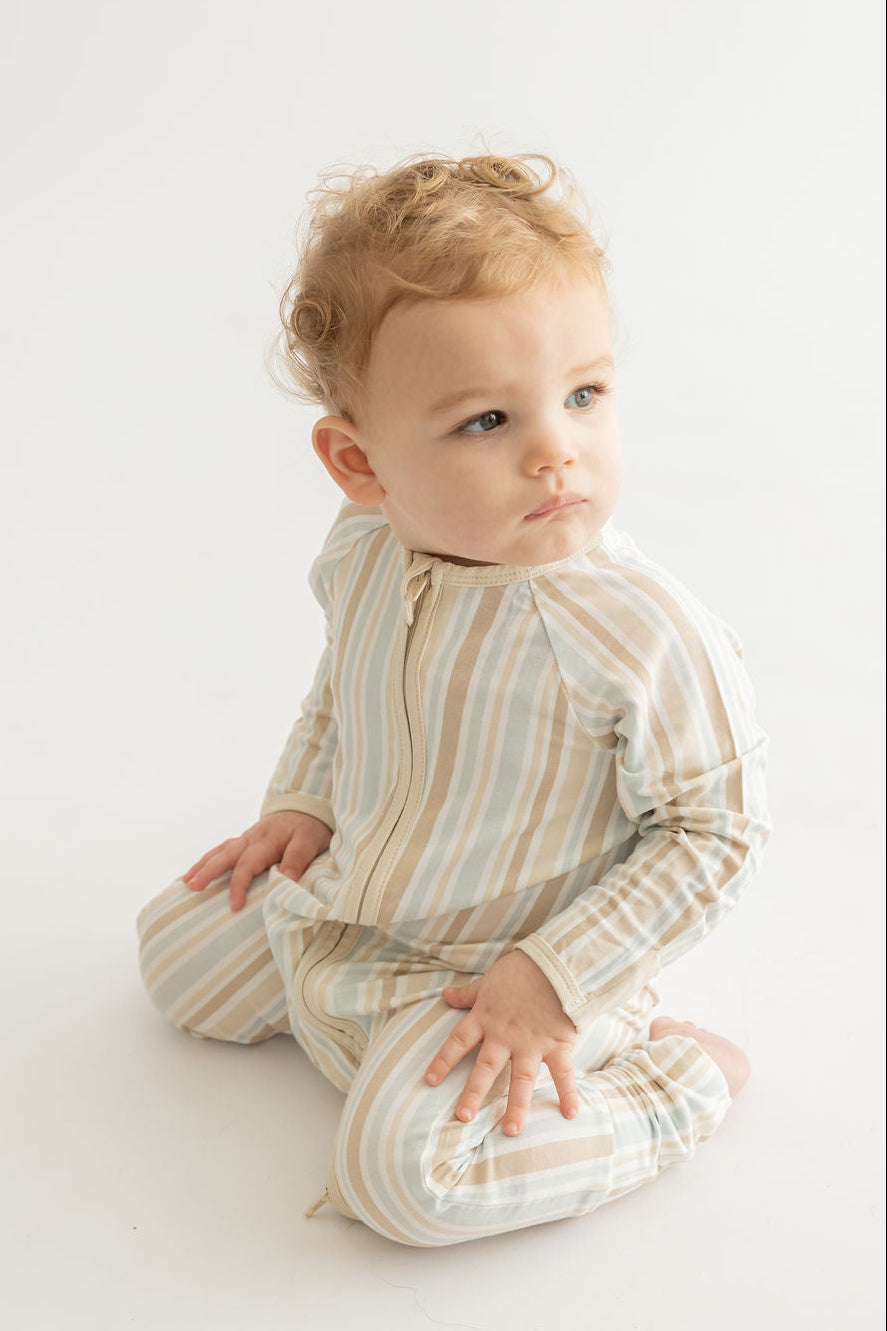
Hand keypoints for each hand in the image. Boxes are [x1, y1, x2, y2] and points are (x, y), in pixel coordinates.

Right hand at [181, 810, 331, 910]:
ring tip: (186, 882)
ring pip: (219, 851)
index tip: (235, 905)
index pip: (247, 864)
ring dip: (202, 866)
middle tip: (192, 887)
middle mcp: (251, 838)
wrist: (307, 807)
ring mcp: (246, 838)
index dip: (239, 885)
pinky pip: (222, 849)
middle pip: (225, 855)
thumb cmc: (309, 827)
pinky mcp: (245, 840)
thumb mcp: (310, 841)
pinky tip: (197, 870)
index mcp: (266, 840)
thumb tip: (284, 877)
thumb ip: (297, 858)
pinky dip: (208, 859)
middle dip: (207, 872)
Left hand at [424, 950, 578, 1136]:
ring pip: (521, 1078)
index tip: (430, 1081)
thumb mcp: (489, 979)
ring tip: (511, 1132)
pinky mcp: (557, 1043)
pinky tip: (570, 1114)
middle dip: (473, 1093)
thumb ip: (469, 994)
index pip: (458, 1041)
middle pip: (485, 1068)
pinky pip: (563, 1072)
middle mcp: (505, 1035)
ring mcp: (531, 1042)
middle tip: (463, 1118)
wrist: (557, 962)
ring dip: (516, 1105)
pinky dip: (568, 1092)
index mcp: (486, 1017)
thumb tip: (446, 995)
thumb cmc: (523, 968)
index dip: (443, 1061)